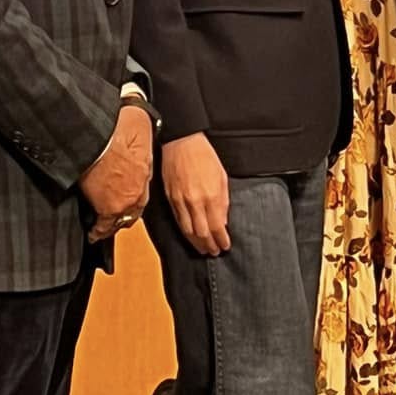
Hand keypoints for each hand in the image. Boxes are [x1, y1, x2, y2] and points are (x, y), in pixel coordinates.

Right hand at [79, 101, 153, 241]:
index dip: (134, 201)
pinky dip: (97, 231)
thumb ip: (141, 147)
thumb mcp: (141, 132)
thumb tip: (140, 145)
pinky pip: (101, 226)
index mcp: (145, 176)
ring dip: (112, 224)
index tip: (128, 204)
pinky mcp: (103, 207)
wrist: (96, 135)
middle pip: (132, 212)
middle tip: (116, 218)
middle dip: (125, 215)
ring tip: (103, 228)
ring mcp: (120, 203)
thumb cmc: (118, 129)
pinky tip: (93, 234)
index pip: (142, 197)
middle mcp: (136, 193)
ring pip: (118, 221)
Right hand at [161, 131, 231, 254]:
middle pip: (202, 233)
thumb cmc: (204, 156)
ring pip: (188, 231)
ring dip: (196, 243)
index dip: (221, 240)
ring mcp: (180, 201)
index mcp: (211, 195)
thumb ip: (223, 201)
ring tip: (203, 249)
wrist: (182, 142)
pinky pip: (178, 221)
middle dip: (209, 245)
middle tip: (214, 252)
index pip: (217, 227)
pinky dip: (185, 232)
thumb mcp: (222, 176)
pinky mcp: (170, 199)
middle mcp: (195, 201)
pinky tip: (190, 237)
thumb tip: (222, 221)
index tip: (225, 246)